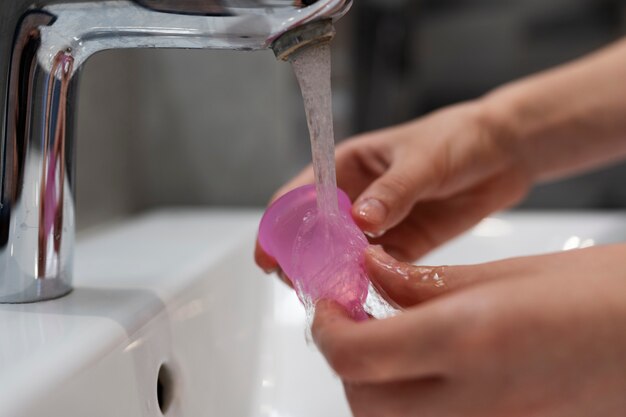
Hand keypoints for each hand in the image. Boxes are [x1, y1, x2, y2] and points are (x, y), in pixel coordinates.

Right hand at [255, 101, 529, 276]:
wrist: (504, 152)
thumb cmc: (458, 139)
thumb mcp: (423, 160)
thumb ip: (394, 191)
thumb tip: (361, 221)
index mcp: (346, 165)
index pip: (299, 194)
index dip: (278, 224)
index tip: (268, 254)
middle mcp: (355, 196)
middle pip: (313, 231)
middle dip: (301, 257)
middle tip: (299, 284)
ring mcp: (377, 223)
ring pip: (340, 254)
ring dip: (332, 274)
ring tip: (328, 297)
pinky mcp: (402, 243)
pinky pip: (374, 267)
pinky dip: (364, 282)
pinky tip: (362, 295)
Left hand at [312, 245, 625, 416]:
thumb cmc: (606, 296)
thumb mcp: (509, 274)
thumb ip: (428, 282)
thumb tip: (373, 274)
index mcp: (471, 338)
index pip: (355, 353)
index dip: (326, 328)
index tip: (330, 303)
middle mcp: (476, 398)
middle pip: (363, 400)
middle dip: (344, 358)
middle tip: (353, 318)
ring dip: (372, 387)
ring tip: (386, 342)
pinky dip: (410, 405)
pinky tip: (424, 369)